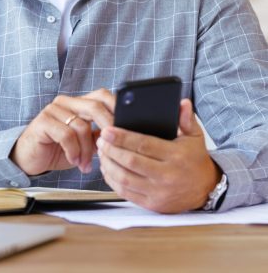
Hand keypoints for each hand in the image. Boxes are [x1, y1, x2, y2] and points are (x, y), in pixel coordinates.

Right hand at [10, 89, 114, 175]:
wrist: (30, 158)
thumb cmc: (57, 149)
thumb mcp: (84, 142)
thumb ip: (99, 135)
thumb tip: (122, 135)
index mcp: (78, 103)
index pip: (101, 95)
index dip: (116, 108)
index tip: (126, 128)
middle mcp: (66, 102)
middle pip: (94, 106)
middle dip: (107, 127)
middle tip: (111, 147)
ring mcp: (53, 110)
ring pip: (81, 126)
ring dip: (87, 150)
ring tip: (85, 164)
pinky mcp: (43, 121)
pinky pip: (66, 135)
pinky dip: (73, 151)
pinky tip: (72, 160)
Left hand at [97, 98, 221, 212]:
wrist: (206, 189)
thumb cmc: (195, 159)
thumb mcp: (195, 136)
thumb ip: (186, 118)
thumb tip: (182, 102)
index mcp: (176, 156)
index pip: (143, 145)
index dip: (122, 138)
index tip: (107, 130)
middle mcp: (167, 176)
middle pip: (130, 161)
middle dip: (111, 149)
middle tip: (100, 139)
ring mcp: (159, 193)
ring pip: (125, 178)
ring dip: (108, 164)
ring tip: (101, 151)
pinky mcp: (152, 204)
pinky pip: (126, 192)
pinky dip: (112, 180)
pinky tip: (107, 168)